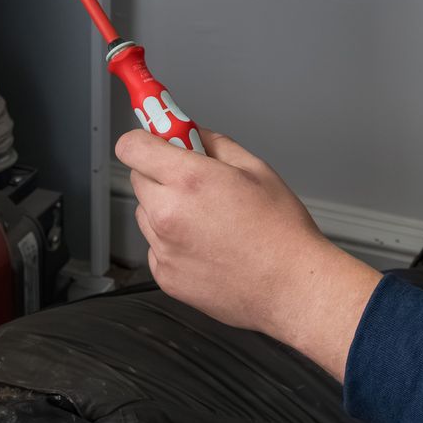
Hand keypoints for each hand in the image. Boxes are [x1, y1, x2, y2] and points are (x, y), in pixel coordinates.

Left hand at [117, 128, 382, 380]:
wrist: (291, 287)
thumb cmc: (281, 231)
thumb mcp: (256, 169)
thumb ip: (216, 145)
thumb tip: (193, 134)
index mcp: (188, 180)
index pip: (131, 147)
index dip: (144, 140)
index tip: (156, 140)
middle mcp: (167, 214)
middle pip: (138, 179)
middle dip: (161, 174)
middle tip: (195, 182)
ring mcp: (163, 249)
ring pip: (146, 214)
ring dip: (165, 209)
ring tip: (208, 221)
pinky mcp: (165, 276)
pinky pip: (156, 247)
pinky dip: (173, 243)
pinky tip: (207, 247)